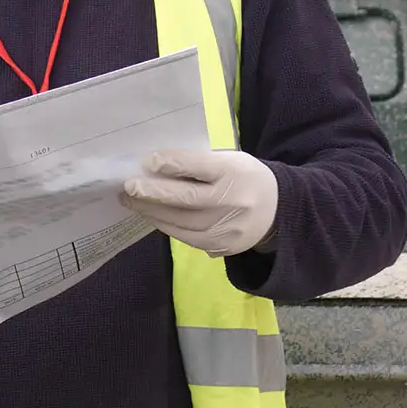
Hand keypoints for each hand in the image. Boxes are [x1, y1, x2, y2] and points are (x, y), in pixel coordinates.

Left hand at [121, 149, 277, 257]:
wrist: (278, 211)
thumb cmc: (244, 177)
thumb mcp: (230, 160)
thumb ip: (199, 163)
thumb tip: (156, 167)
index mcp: (235, 172)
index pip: (200, 167)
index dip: (172, 164)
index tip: (148, 161)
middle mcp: (232, 201)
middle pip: (187, 199)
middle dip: (153, 193)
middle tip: (128, 187)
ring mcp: (227, 228)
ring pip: (182, 222)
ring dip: (152, 211)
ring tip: (131, 201)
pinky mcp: (222, 247)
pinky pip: (186, 237)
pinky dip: (165, 226)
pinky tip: (150, 215)